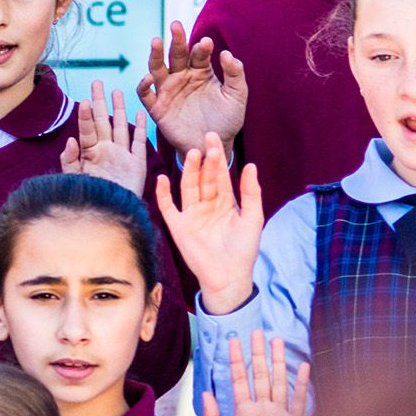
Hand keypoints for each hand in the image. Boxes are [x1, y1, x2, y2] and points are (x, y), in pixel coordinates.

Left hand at [61, 81, 147, 193]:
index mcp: (90, 153)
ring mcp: (121, 155)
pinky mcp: (136, 164)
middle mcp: (106, 150)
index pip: (87, 130)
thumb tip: (70, 140)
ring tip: (116, 92)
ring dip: (119, 110)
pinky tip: (139, 113)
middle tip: (97, 83)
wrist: (112, 214)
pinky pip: (139, 143)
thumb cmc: (91, 198)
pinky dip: (140, 128)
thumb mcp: (75, 180)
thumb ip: (70, 161)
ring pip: (121, 127)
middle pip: (102, 121)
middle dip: (99, 102)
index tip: (83, 101)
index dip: (84, 116)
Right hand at [136, 21, 245, 154]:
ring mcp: (168, 91)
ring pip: (157, 68)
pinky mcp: (157, 108)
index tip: (207, 43)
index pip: (198, 54)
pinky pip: (146, 94)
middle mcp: (182, 77)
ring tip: (156, 41)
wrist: (213, 145)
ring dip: (155, 55)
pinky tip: (149, 78)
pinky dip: (144, 85)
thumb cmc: (227, 121)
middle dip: (176, 40)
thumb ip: (235, 74)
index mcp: (201, 72)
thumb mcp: (236, 96)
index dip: (202, 47)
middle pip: (176, 54)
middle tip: (175, 25)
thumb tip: (226, 53)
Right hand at [157, 133, 263, 313]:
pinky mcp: (179, 227)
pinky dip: (163, 194)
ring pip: (188, 187)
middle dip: (205, 160)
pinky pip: (168, 207)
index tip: (214, 138)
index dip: (218, 157)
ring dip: (189, 171)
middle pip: (204, 178)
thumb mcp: (253, 218)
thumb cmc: (244, 249)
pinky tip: (163, 179)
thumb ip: (251, 192)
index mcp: (225, 202)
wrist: (230, 277)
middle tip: (206, 142)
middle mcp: (207, 205)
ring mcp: (191, 214)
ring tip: (191, 154)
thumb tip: (251, 165)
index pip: (220, 175)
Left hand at [203, 331, 309, 415]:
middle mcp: (263, 410)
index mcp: (245, 412)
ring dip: (278, 362)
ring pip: (279, 382)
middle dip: (258, 354)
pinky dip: (301, 383)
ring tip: (276, 341)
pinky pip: (299, 400)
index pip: (239, 380)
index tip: (233, 340)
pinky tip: (302, 365)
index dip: (236, 360)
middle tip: (256, 332)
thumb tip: (205, 393)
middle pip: (260, 375)